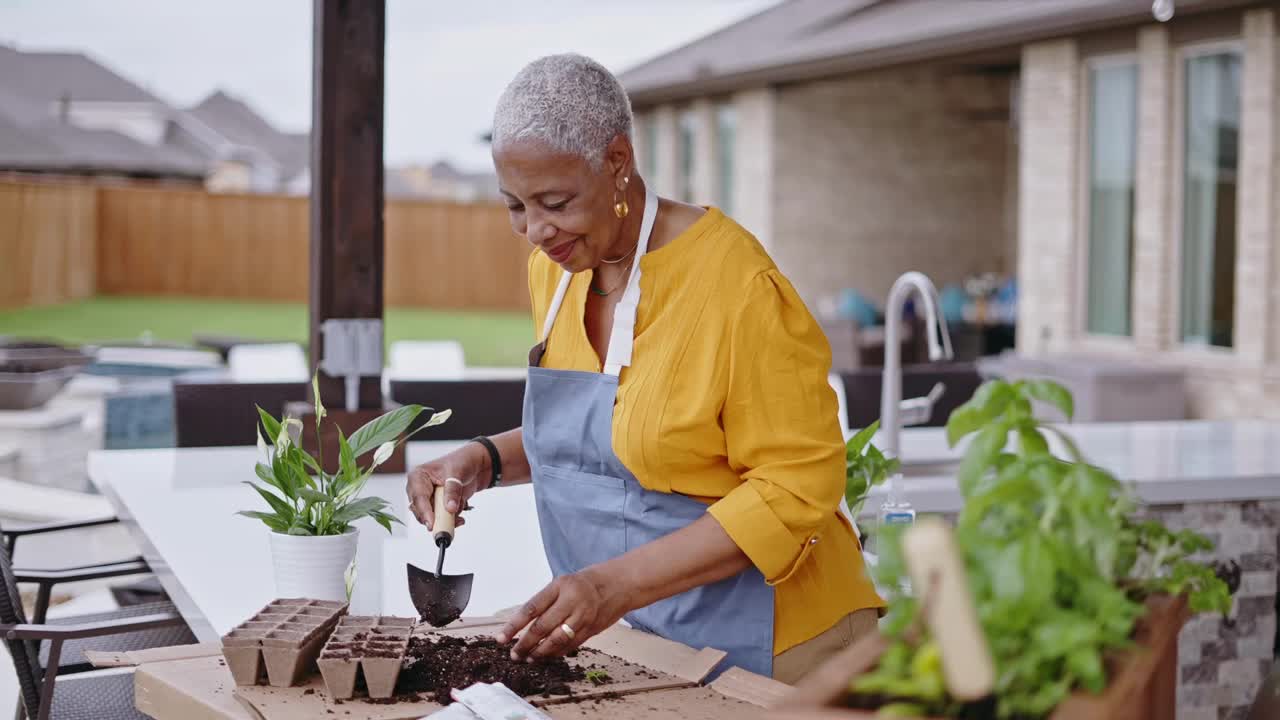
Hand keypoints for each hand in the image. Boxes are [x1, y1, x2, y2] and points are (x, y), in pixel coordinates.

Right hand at [406, 443, 486, 529]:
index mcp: (418, 476)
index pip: (418, 497)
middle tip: (446, 527)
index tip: (431, 523)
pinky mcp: (439, 507)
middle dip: (435, 519)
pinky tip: (460, 518)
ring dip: (445, 521)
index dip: (424, 511)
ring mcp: (429, 500)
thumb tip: (450, 509)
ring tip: (459, 519)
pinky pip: (441, 520)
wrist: (476, 466)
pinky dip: (451, 521)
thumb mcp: (457, 473)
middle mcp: (420, 489)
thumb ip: (452, 491)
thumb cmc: (462, 462)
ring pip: (431, 518)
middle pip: (421, 511)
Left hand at [495, 566, 632, 661]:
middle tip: (514, 653)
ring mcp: (582, 617)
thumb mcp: (562, 583)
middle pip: (542, 628)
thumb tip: (522, 624)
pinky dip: (555, 653)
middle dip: (525, 643)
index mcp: (559, 586)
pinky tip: (546, 655)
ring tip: (528, 657)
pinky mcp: (591, 630)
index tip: (502, 638)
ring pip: (556, 641)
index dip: (514, 626)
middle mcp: (571, 602)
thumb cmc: (586, 583)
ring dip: (539, 652)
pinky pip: (569, 646)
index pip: (531, 609)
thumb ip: (545, 602)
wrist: (619, 584)